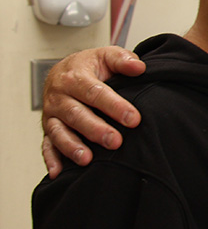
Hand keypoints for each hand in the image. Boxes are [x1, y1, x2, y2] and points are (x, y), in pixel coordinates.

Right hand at [41, 47, 145, 177]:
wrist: (63, 71)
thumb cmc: (90, 66)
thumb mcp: (106, 55)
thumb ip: (122, 59)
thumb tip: (139, 67)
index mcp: (75, 77)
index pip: (95, 92)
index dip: (114, 106)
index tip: (133, 119)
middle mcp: (60, 96)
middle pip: (77, 115)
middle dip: (96, 130)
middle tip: (116, 141)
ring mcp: (52, 114)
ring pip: (60, 132)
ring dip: (72, 146)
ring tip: (87, 159)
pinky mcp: (48, 129)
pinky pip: (47, 145)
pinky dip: (51, 159)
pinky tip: (59, 173)